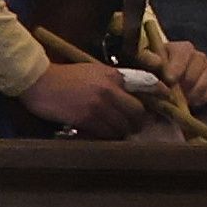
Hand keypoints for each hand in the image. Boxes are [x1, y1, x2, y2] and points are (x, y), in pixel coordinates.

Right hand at [20, 55, 148, 138]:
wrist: (39, 82)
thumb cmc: (66, 76)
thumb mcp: (94, 70)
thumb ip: (114, 79)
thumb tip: (131, 91)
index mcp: (114, 76)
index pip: (145, 83)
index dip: (160, 92)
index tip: (168, 98)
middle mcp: (110, 90)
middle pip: (137, 111)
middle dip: (139, 120)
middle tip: (136, 125)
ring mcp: (99, 106)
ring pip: (123, 125)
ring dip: (123, 130)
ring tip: (119, 131)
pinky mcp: (86, 119)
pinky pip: (106, 133)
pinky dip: (108, 135)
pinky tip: (104, 134)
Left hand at [152, 37, 206, 109]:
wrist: (161, 86)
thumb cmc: (151, 74)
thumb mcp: (144, 65)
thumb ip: (147, 60)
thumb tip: (157, 62)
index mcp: (179, 48)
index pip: (183, 52)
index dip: (177, 66)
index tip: (169, 80)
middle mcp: (196, 55)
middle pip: (198, 64)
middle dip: (186, 82)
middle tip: (174, 94)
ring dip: (194, 91)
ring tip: (181, 99)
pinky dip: (204, 96)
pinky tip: (192, 101)